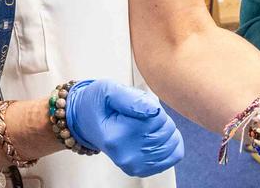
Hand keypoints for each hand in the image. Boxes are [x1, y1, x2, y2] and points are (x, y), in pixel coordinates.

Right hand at [64, 79, 184, 176]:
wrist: (85, 122)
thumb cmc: (98, 104)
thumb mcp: (109, 91)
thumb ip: (131, 98)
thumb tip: (155, 110)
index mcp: (116, 137)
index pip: (157, 117)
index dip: (153, 105)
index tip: (137, 105)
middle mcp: (125, 156)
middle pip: (166, 130)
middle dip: (159, 117)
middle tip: (140, 114)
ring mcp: (134, 166)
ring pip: (172, 142)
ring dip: (164, 129)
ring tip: (145, 124)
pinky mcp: (142, 169)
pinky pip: (174, 155)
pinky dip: (172, 143)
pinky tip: (157, 135)